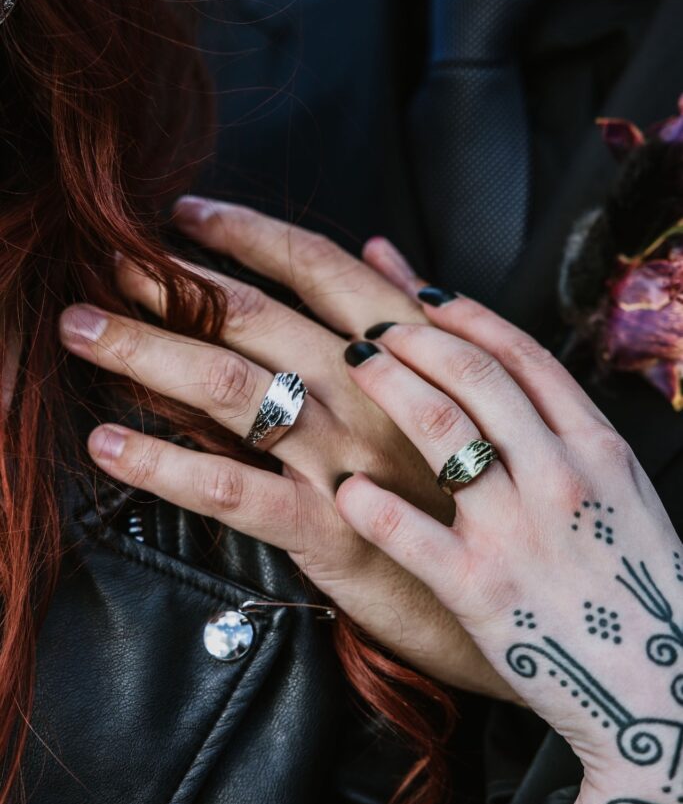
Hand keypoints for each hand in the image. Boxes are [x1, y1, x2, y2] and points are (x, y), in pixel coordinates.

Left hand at [57, 198, 512, 699]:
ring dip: (147, 351)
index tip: (183, 212)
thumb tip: (379, 247)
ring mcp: (349, 456)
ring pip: (231, 387)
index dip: (245, 232)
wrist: (517, 591)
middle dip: (170, 282)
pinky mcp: (329, 528)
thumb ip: (414, 316)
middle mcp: (373, 391)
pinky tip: (107, 445)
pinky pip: (232, 487)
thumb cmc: (479, 485)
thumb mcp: (464, 391)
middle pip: (255, 317)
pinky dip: (163, 464)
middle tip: (104, 259)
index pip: (316, 267)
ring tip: (83, 328)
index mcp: (407, 352)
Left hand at [335, 289, 682, 803]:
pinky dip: (371, 502)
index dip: (465, 315)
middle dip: (416, 337)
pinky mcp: (483, 590)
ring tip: (354, 365)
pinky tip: (345, 486)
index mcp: (599, 450)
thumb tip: (520, 388)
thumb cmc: (638, 597)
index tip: (423, 296)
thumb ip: (574, 443)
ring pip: (442, 427)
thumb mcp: (624, 500)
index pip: (523, 356)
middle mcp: (561, 475)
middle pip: (475, 374)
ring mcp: (521, 530)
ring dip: (390, 384)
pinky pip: (411, 532)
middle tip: (373, 327)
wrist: (664, 695)